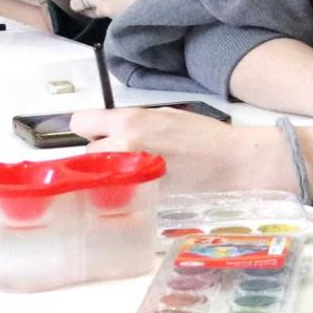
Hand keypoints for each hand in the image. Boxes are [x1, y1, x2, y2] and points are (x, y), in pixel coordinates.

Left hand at [70, 108, 274, 191]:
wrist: (232, 163)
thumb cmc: (203, 136)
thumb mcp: (163, 115)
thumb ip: (131, 123)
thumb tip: (110, 129)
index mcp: (130, 122)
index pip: (80, 122)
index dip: (89, 128)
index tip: (98, 133)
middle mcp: (124, 148)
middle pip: (87, 153)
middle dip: (101, 155)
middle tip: (123, 156)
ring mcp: (131, 176)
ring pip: (101, 176)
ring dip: (111, 175)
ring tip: (136, 173)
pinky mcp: (142, 197)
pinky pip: (120, 194)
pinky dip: (127, 192)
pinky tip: (145, 187)